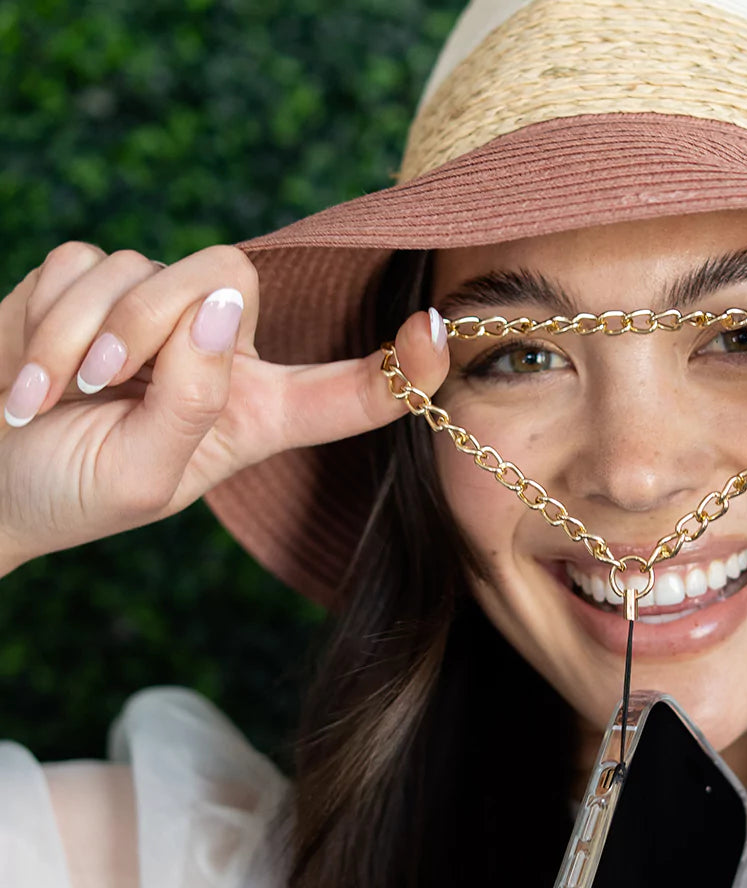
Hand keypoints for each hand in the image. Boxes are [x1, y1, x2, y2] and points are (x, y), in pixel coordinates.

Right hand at [0, 242, 448, 573]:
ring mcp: (155, 314)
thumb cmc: (73, 493)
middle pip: (228, 281)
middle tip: (102, 385)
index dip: (399, 368)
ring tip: (47, 400)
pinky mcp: (89, 284)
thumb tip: (215, 303)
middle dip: (156, 322)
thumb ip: (190, 397)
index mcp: (257, 415)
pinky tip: (25, 378)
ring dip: (83, 334)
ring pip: (143, 269)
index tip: (434, 336)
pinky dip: (45, 319)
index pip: (348, 390)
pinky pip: (82, 264)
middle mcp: (219, 354)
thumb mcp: (143, 473)